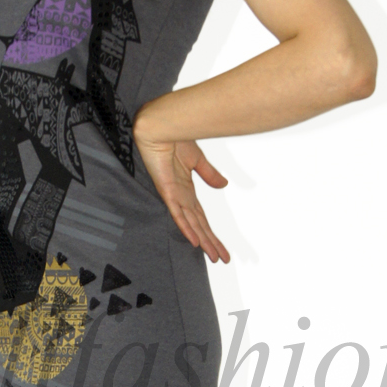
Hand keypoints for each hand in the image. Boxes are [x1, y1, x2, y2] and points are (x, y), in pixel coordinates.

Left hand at [133, 125, 230, 262]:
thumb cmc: (174, 139)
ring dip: (203, 241)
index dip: (211, 233)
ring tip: (213, 256)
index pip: (201, 218)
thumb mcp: (198, 159)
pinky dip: (186, 228)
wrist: (162, 127)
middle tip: (222, 259)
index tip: (221, 246)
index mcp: (186, 191)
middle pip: (199, 226)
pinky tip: (194, 242)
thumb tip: (223, 186)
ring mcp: (173, 196)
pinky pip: (178, 213)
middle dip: (211, 243)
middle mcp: (180, 197)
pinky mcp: (167, 191)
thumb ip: (209, 174)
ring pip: (191, 224)